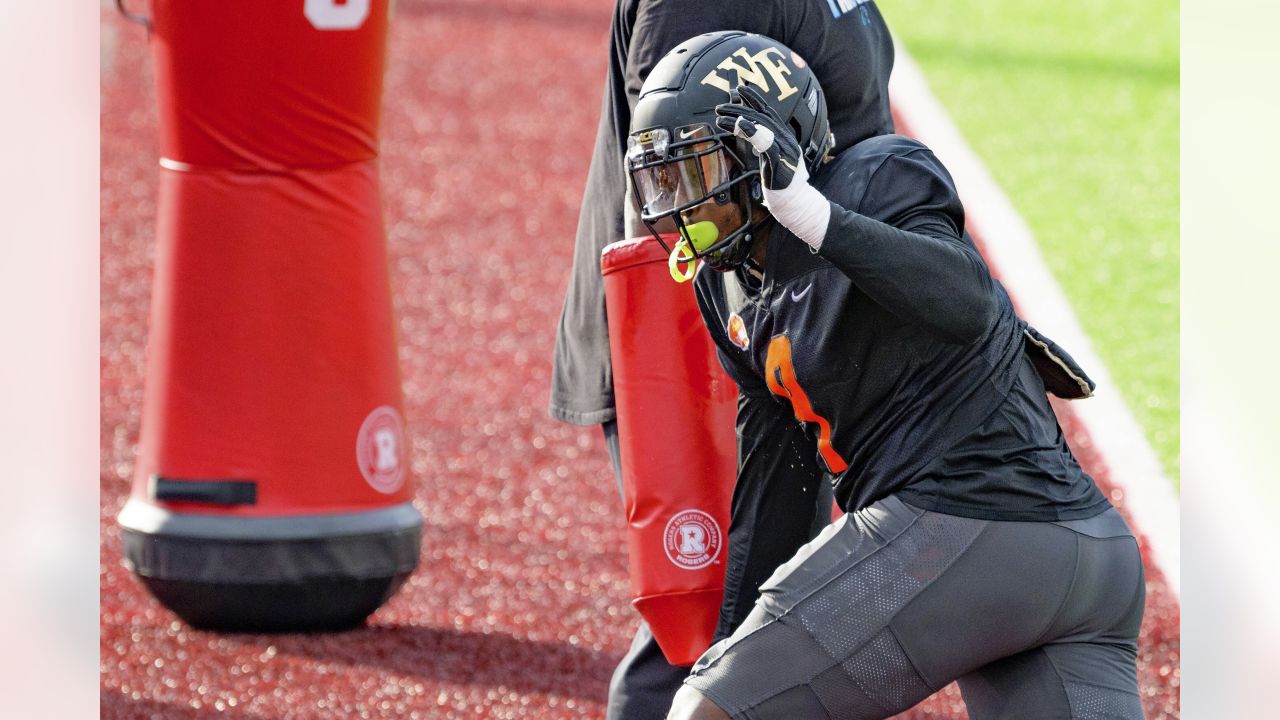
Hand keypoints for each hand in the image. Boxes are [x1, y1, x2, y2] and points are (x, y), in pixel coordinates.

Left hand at [714, 85, 829, 249]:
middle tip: (720, 106)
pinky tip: (741, 125)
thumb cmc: (780, 181)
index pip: (768, 112)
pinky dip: (754, 131)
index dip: (754, 99)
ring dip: (739, 118)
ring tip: (720, 116)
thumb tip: (744, 127)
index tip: (738, 89)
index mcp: (784, 137)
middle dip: (740, 108)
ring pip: (762, 127)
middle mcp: (786, 140)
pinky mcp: (780, 162)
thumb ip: (759, 142)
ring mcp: (785, 150)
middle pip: (762, 116)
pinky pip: (766, 143)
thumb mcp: (768, 157)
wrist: (795, 204)